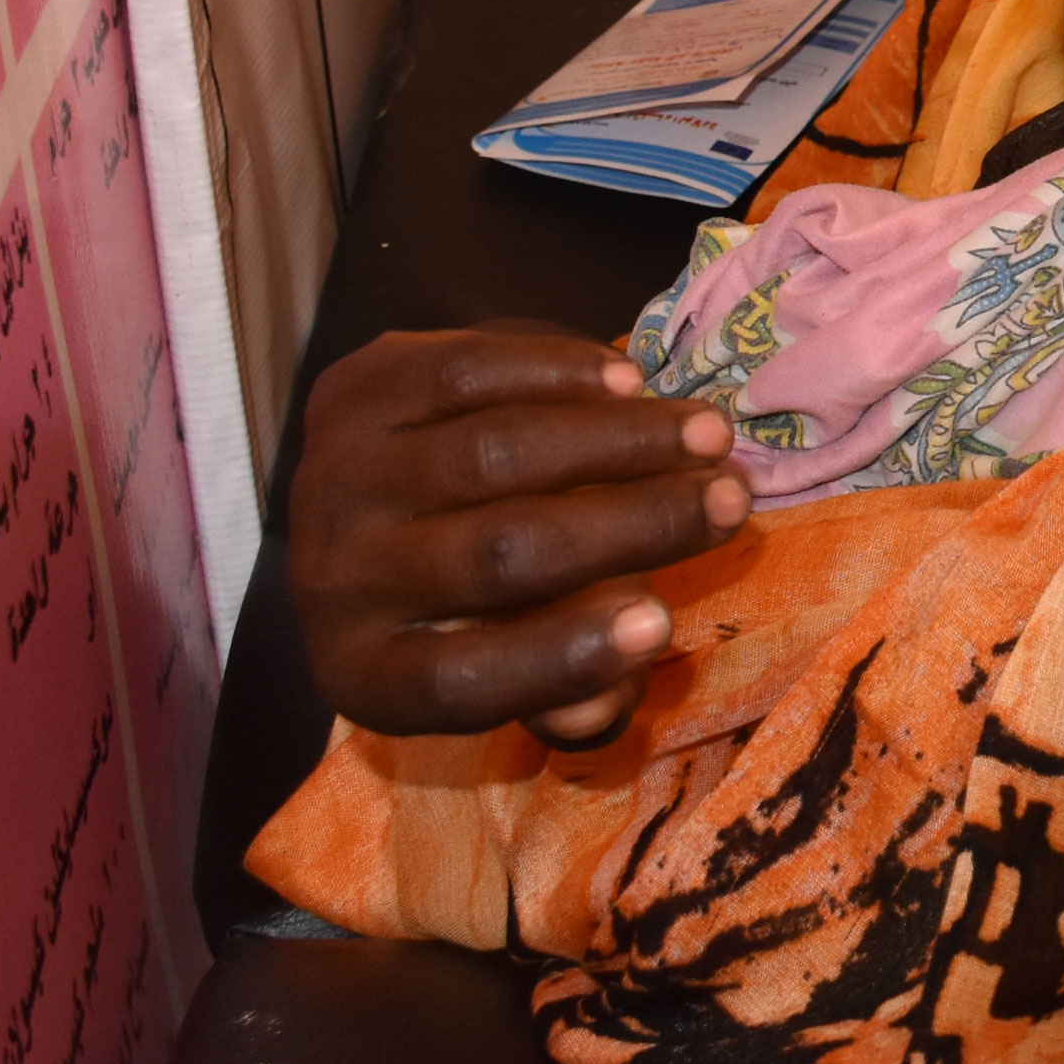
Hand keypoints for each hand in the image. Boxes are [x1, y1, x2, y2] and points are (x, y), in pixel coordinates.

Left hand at [287, 324, 750, 742]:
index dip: (563, 655)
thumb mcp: (514, 669)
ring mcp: (331, 480)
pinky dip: (557, 371)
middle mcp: (332, 584)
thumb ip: (573, 693)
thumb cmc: (471, 605)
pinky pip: (465, 372)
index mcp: (369, 675)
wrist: (368, 501)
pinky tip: (629, 382)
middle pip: (496, 555)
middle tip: (732, 501)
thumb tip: (616, 690)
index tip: (664, 624)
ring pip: (493, 452)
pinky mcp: (345, 393)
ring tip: (708, 434)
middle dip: (633, 525)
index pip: (463, 680)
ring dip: (619, 439)